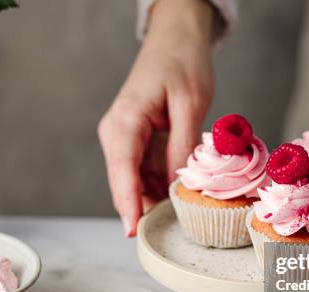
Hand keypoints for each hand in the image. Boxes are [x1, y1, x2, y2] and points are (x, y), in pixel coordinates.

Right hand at [98, 0, 214, 236]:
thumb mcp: (190, 102)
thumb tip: (176, 183)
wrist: (175, 40)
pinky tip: (177, 198)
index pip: (122, 167)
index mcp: (125, 119)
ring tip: (177, 219)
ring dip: (152, 200)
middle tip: (166, 234)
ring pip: (133, 181)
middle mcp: (117, 132)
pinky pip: (144, 172)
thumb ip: (181, 143)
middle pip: (123, 180)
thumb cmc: (182, 63)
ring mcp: (125, 139)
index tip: (132, 229)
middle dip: (140, 208)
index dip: (127, 201)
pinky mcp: (137, 142)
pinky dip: (158, 187)